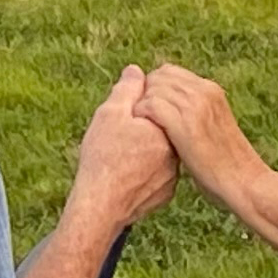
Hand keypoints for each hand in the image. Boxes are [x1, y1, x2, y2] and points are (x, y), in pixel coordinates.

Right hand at [69, 65, 177, 226]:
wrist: (101, 206)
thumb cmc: (103, 158)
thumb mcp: (110, 114)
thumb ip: (127, 90)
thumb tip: (137, 71)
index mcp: (166, 128)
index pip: (158, 107)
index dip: (134, 110)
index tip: (117, 121)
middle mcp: (176, 151)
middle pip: (158, 130)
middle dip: (139, 130)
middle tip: (114, 139)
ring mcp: (173, 176)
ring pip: (158, 154)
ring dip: (143, 152)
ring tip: (117, 157)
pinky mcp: (166, 194)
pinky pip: (157, 175)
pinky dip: (143, 173)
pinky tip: (124, 175)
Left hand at [136, 65, 269, 208]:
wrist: (245, 183)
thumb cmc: (225, 165)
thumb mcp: (213, 127)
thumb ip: (194, 112)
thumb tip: (168, 110)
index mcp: (211, 90)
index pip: (168, 72)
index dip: (154, 89)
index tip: (151, 110)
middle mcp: (203, 91)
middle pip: (158, 77)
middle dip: (145, 95)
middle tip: (143, 120)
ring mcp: (195, 106)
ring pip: (152, 89)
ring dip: (142, 107)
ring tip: (141, 128)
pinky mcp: (185, 123)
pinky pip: (150, 106)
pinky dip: (142, 117)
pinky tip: (143, 134)